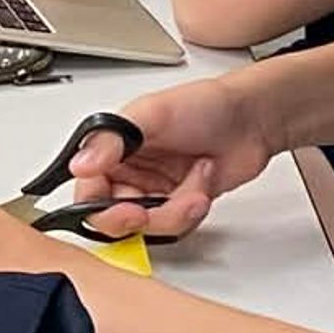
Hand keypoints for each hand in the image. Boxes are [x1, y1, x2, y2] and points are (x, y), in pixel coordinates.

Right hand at [63, 73, 277, 238]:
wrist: (252, 119)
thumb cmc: (203, 106)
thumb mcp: (151, 115)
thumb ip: (111, 140)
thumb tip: (81, 164)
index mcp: (111, 147)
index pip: (87, 187)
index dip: (96, 205)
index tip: (121, 208)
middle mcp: (128, 171)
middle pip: (111, 215)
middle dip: (135, 218)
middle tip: (145, 213)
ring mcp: (153, 190)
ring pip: (146, 226)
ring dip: (172, 213)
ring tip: (191, 189)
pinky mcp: (179, 205)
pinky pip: (173, 226)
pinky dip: (189, 212)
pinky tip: (201, 186)